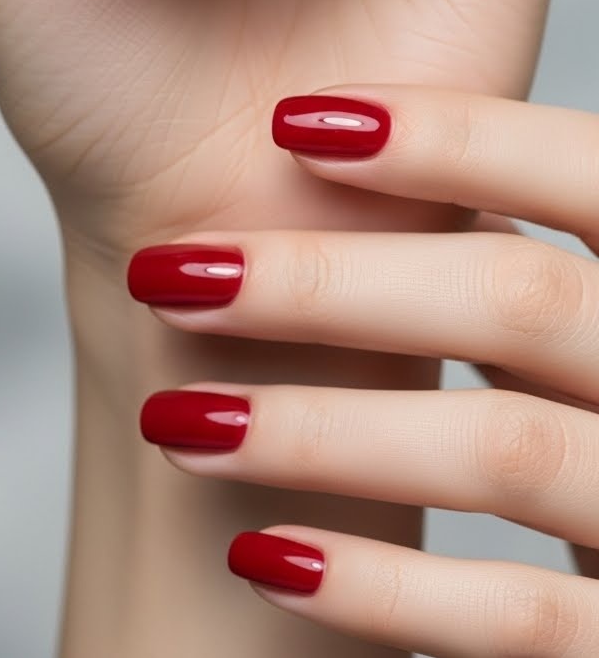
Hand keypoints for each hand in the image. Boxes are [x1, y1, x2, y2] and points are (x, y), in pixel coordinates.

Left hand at [129, 86, 598, 654]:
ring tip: (179, 421)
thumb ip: (504, 254)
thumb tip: (353, 143)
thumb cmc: (584, 422)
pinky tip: (263, 556)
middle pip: (523, 297)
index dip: (456, 135)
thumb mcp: (572, 322)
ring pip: (506, 450)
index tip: (290, 123)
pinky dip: (384, 588)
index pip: (587, 169)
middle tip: (173, 275)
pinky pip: (520, 621)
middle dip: (331, 282)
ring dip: (321, 432)